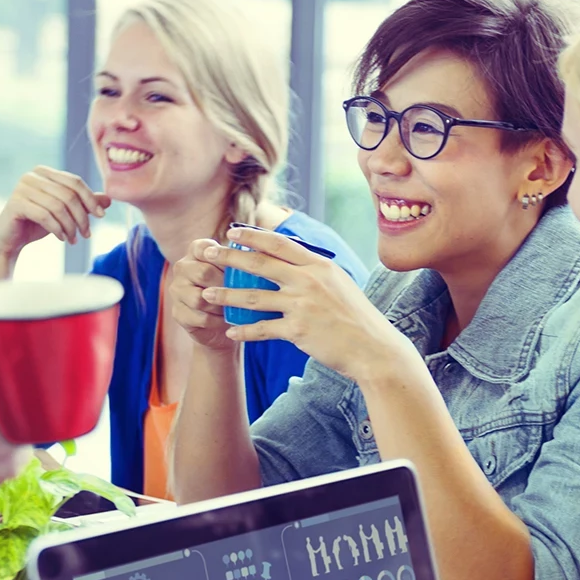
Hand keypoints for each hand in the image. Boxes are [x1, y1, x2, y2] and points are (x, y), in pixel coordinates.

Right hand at [0, 167, 110, 281]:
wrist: (9, 240)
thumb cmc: (36, 224)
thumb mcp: (64, 213)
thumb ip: (83, 204)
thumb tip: (109, 199)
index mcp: (44, 172)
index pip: (75, 181)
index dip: (90, 199)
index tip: (101, 216)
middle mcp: (31, 176)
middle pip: (68, 194)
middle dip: (82, 216)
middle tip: (87, 234)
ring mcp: (21, 187)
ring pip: (58, 206)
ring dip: (70, 226)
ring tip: (74, 239)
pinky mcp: (15, 203)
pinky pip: (45, 215)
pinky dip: (57, 229)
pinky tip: (62, 238)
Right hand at [164, 241, 235, 353]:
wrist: (222, 322)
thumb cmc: (234, 290)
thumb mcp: (237, 271)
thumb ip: (240, 261)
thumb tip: (255, 259)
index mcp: (196, 251)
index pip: (205, 248)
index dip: (223, 257)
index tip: (239, 267)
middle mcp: (182, 267)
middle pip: (203, 273)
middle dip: (225, 285)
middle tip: (244, 292)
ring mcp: (177, 290)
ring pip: (199, 298)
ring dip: (221, 306)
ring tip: (235, 308)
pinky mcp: (178, 313)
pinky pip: (200, 318)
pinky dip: (218, 321)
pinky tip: (227, 320)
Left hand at [198, 225, 407, 380]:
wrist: (373, 348)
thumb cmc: (357, 317)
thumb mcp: (340, 283)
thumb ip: (316, 271)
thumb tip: (296, 260)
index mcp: (319, 265)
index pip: (279, 244)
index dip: (253, 236)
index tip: (232, 232)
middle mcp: (309, 281)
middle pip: (259, 264)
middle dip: (229, 257)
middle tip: (206, 253)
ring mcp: (302, 305)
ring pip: (254, 296)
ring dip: (226, 295)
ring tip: (206, 294)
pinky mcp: (298, 331)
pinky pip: (263, 329)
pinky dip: (245, 331)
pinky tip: (231, 331)